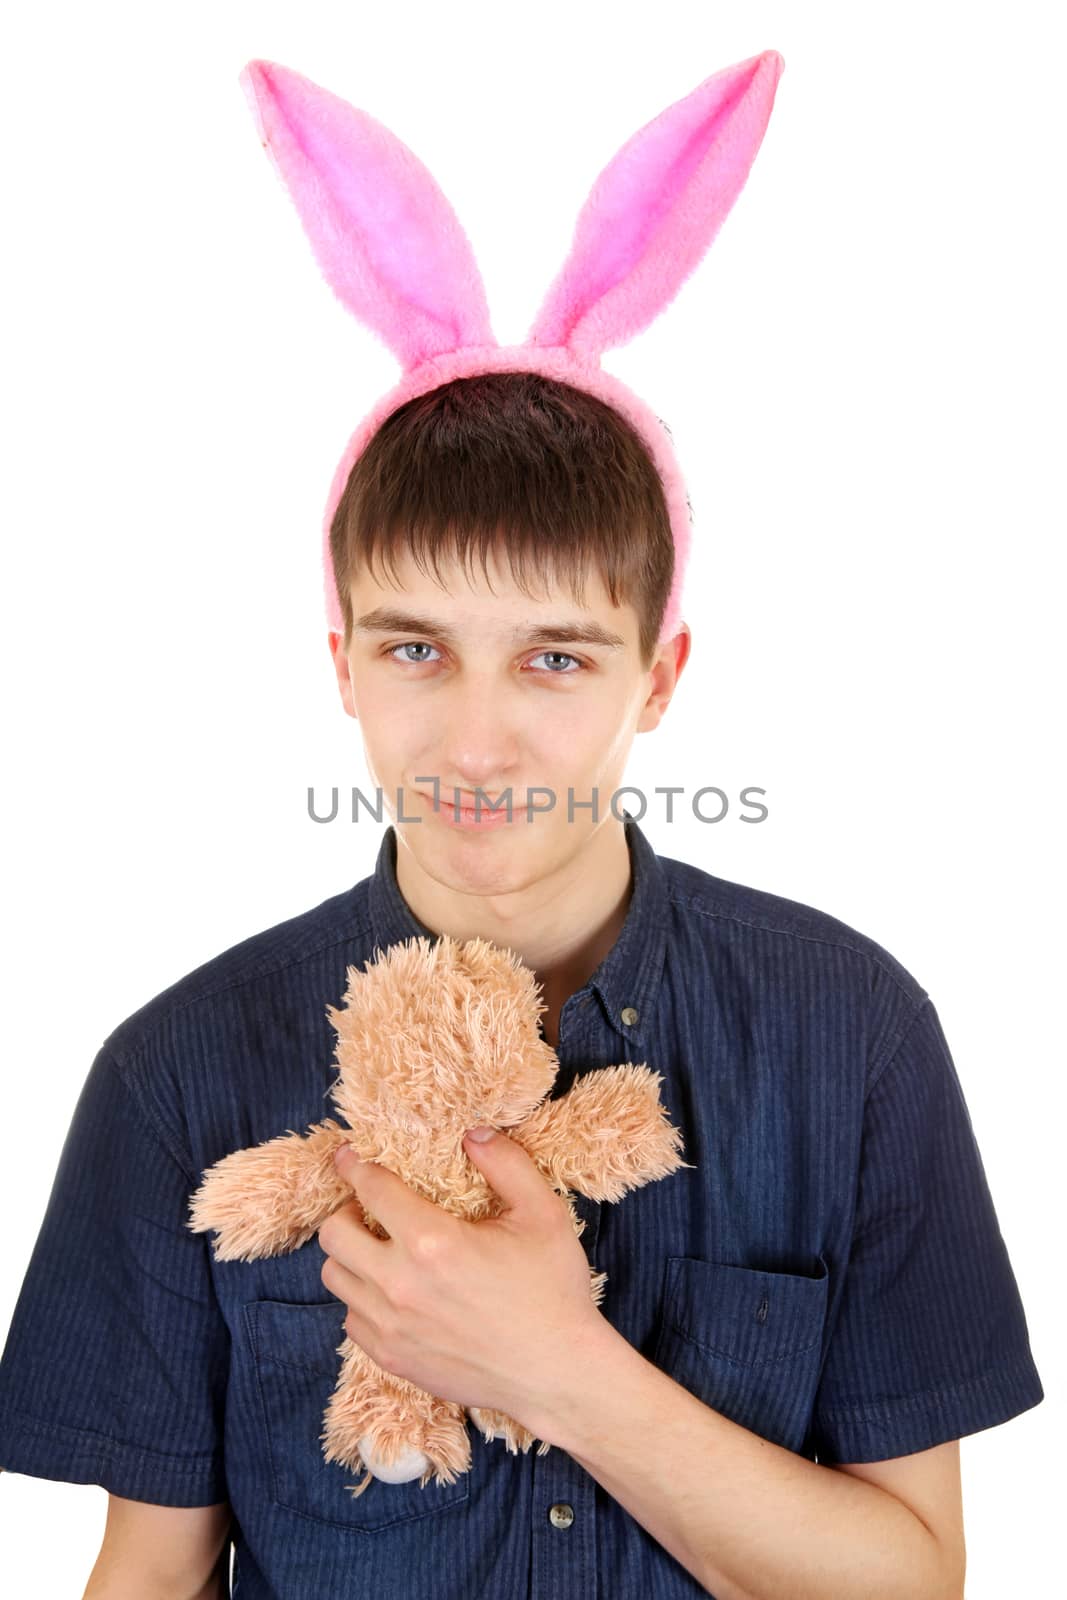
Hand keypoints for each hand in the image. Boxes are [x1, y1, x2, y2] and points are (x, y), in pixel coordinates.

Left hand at [317, 1128, 605, 1427]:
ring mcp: (391, 1326)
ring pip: (335, 1278)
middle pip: (334, 1234)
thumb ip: (506, 1163)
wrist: (557, 1374)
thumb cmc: (552, 1291)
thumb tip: (473, 1133)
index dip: (355, 1166)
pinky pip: (350, 1319)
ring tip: (379, 1249)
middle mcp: (399, 1284)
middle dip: (346, 1211)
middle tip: (370, 1208)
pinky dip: (361, 1299)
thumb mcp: (542, 1213)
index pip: (371, 1189)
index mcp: (432, 1242)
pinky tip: (393, 1292)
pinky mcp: (391, 1358)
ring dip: (350, 1256)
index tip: (348, 1156)